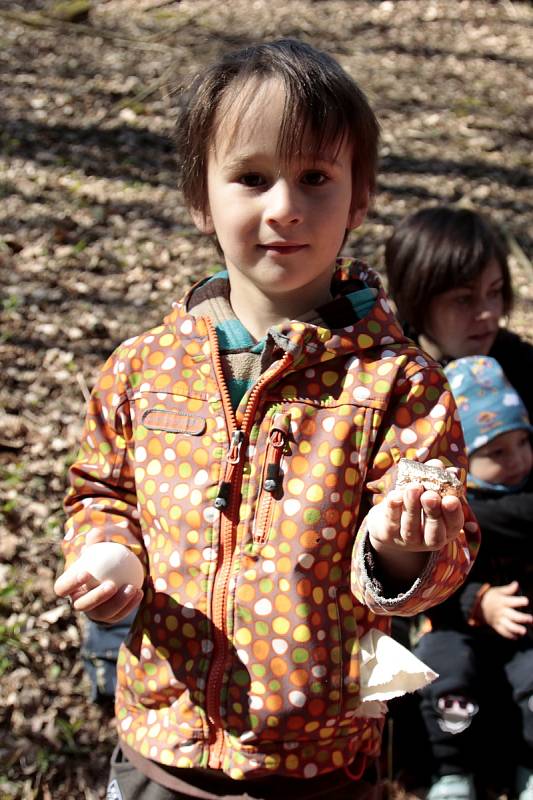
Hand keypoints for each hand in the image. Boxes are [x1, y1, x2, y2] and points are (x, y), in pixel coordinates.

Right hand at [54, 529, 142, 622]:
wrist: (110, 576)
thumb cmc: (100, 559)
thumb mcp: (97, 549)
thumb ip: (96, 541)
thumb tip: (97, 532)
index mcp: (68, 588)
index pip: (62, 588)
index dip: (71, 583)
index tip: (87, 572)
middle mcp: (78, 603)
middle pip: (82, 605)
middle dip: (96, 597)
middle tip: (111, 584)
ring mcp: (93, 614)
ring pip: (103, 613)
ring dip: (118, 602)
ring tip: (131, 588)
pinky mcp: (109, 619)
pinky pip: (120, 614)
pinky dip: (130, 604)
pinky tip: (140, 591)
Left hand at [367, 460, 464, 582]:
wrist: (388, 518)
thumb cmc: (416, 500)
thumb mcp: (428, 488)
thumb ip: (435, 476)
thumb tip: (437, 464)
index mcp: (446, 529)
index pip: (454, 525)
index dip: (453, 514)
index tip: (450, 499)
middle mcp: (428, 539)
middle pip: (434, 532)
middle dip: (432, 512)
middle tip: (430, 495)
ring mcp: (407, 540)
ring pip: (410, 527)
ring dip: (412, 506)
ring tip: (413, 487)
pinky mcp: (388, 535)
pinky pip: (391, 522)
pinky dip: (393, 507)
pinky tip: (395, 494)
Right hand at [480, 581, 532, 638]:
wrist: (476, 607)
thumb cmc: (489, 597)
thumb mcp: (497, 591)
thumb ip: (508, 589)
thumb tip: (516, 583)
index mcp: (502, 601)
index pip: (512, 601)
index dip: (520, 601)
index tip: (526, 601)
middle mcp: (501, 612)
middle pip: (513, 616)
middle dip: (523, 618)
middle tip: (531, 619)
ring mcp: (499, 620)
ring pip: (509, 626)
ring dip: (517, 629)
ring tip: (523, 631)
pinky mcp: (497, 626)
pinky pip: (503, 632)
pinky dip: (510, 636)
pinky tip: (517, 637)